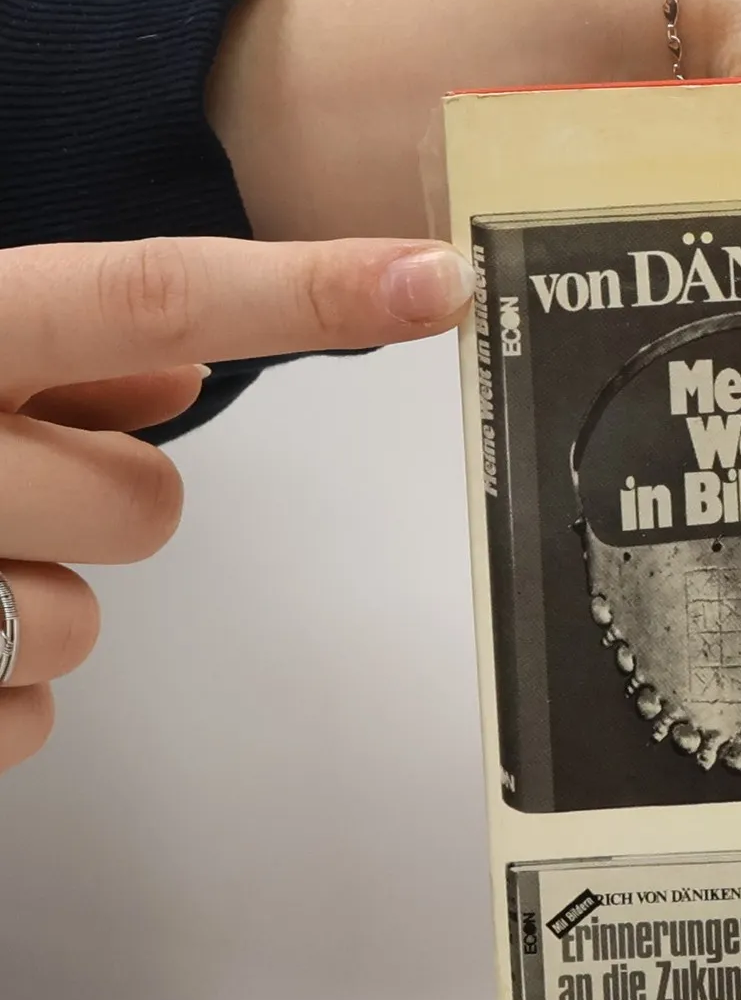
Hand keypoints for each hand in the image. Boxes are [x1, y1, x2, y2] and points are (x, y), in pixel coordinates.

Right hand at [0, 237, 472, 776]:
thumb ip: (52, 346)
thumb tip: (179, 354)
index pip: (149, 298)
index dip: (307, 293)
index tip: (439, 283)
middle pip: (148, 502)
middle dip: (105, 500)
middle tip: (16, 488)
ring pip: (86, 626)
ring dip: (46, 598)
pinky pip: (35, 716)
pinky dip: (0, 688)